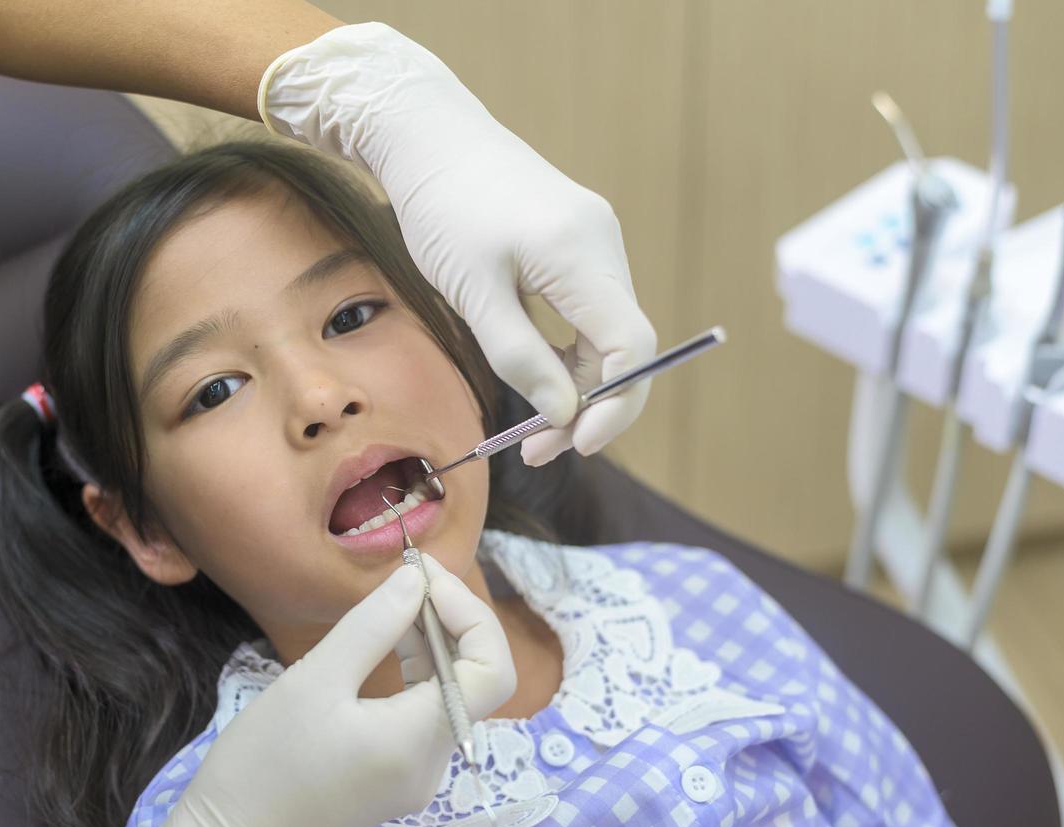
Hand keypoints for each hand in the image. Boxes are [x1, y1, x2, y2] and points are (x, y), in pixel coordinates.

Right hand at [91, 561, 514, 826]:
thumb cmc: (263, 760)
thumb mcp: (314, 680)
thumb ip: (372, 626)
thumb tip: (416, 580)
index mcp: (419, 740)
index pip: (492, 672)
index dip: (472, 614)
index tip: (425, 577)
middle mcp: (434, 763)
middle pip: (476, 682)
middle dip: (453, 622)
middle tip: (408, 578)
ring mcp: (417, 777)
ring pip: (452, 697)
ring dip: (435, 645)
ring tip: (394, 603)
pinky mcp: (396, 780)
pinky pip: (426, 717)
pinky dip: (417, 674)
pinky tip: (387, 646)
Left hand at [259, 22, 657, 464]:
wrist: (431, 137)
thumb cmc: (443, 208)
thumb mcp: (473, 292)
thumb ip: (520, 355)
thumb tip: (563, 413)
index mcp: (582, 256)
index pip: (632, 347)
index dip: (615, 405)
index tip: (575, 444)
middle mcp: (604, 247)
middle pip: (625, 349)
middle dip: (591, 408)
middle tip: (538, 450)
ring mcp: (596, 244)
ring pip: (607, 336)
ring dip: (578, 388)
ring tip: (531, 431)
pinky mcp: (578, 245)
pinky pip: (590, 315)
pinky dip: (569, 356)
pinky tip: (538, 380)